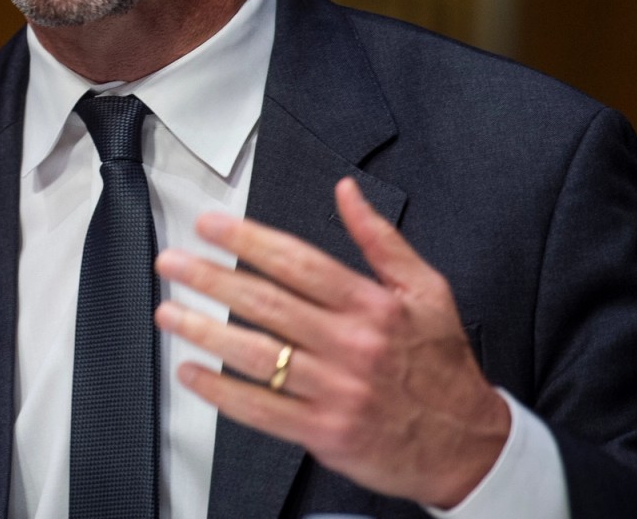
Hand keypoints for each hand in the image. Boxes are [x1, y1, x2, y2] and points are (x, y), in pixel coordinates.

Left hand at [153, 177, 508, 508]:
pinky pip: (260, 410)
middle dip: (210, 278)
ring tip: (170, 312)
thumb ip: (380, 239)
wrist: (466, 444)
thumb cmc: (442, 365)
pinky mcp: (324, 431)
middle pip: (266, 303)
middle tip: (173, 263)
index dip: (247, 240)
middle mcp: (350, 345)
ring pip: (255, 356)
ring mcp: (334, 390)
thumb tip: (347, 192)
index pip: (297, 262)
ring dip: (204, 331)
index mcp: (372, 306)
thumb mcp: (427, 290)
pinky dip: (220, 392)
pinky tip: (193, 373)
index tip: (210, 226)